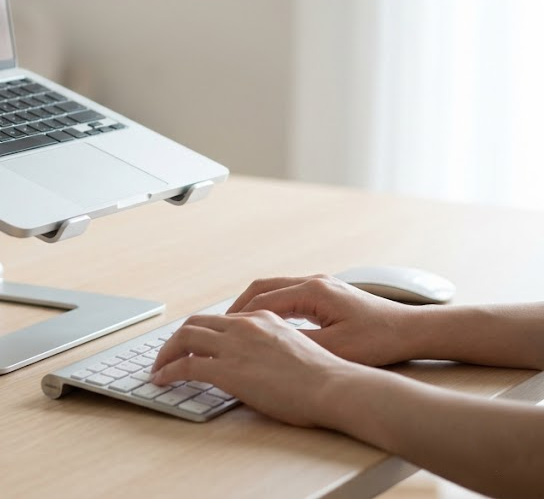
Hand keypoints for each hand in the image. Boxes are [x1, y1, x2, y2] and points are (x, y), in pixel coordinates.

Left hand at [150, 310, 354, 426]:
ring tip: (159, 367)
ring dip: (166, 353)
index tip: (191, 344)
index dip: (200, 332)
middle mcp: (244, 325)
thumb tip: (255, 359)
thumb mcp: (293, 346)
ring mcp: (234, 345)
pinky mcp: (228, 370)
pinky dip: (168, 371)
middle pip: (195, 323)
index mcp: (261, 318)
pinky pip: (186, 367)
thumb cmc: (323, 376)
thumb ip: (269, 345)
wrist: (333, 387)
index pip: (219, 319)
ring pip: (185, 338)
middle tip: (167, 354)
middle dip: (176, 339)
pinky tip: (162, 380)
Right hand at [226, 275, 417, 366]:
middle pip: (263, 287)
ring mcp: (321, 285)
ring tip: (236, 324)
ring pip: (275, 288)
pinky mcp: (327, 293)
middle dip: (239, 306)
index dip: (239, 317)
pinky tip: (266, 323)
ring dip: (254, 304)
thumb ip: (299, 344)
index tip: (221, 331)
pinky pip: (288, 294)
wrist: (412, 330)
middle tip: (220, 325)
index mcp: (313, 291)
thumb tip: (267, 346)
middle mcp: (314, 282)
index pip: (264, 300)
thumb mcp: (336, 348)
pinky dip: (271, 305)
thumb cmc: (380, 340)